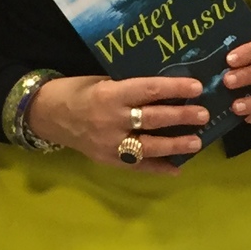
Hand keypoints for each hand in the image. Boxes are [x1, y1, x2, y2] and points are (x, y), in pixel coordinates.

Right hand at [28, 74, 206, 173]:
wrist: (47, 115)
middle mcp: (111, 120)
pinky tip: (177, 169)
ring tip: (197, 142)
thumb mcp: (102, 80)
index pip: (148, 90)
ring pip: (148, 146)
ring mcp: (109, 144)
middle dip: (180, 117)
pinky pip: (137, 166)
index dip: (174, 89)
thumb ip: (129, 87)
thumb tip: (165, 88)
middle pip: (152, 119)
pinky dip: (158, 168)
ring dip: (175, 145)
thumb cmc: (77, 90)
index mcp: (110, 94)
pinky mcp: (107, 160)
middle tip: (203, 114)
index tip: (196, 87)